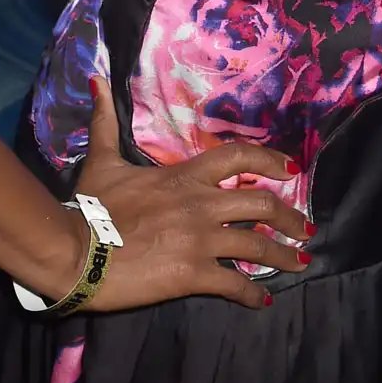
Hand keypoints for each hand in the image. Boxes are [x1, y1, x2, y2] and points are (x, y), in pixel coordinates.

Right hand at [54, 78, 311, 312]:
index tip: (291, 170)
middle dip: (290, 216)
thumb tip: (98, 81)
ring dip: (284, 255)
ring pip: (257, 246)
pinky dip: (253, 294)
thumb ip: (106, 123)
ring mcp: (200, 241)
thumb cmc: (90, 207)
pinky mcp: (192, 275)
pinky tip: (264, 301)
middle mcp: (202, 205)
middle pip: (262, 203)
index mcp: (185, 176)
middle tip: (306, 227)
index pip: (239, 156)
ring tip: (301, 264)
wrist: (75, 252)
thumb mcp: (102, 160)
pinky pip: (233, 285)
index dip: (270, 159)